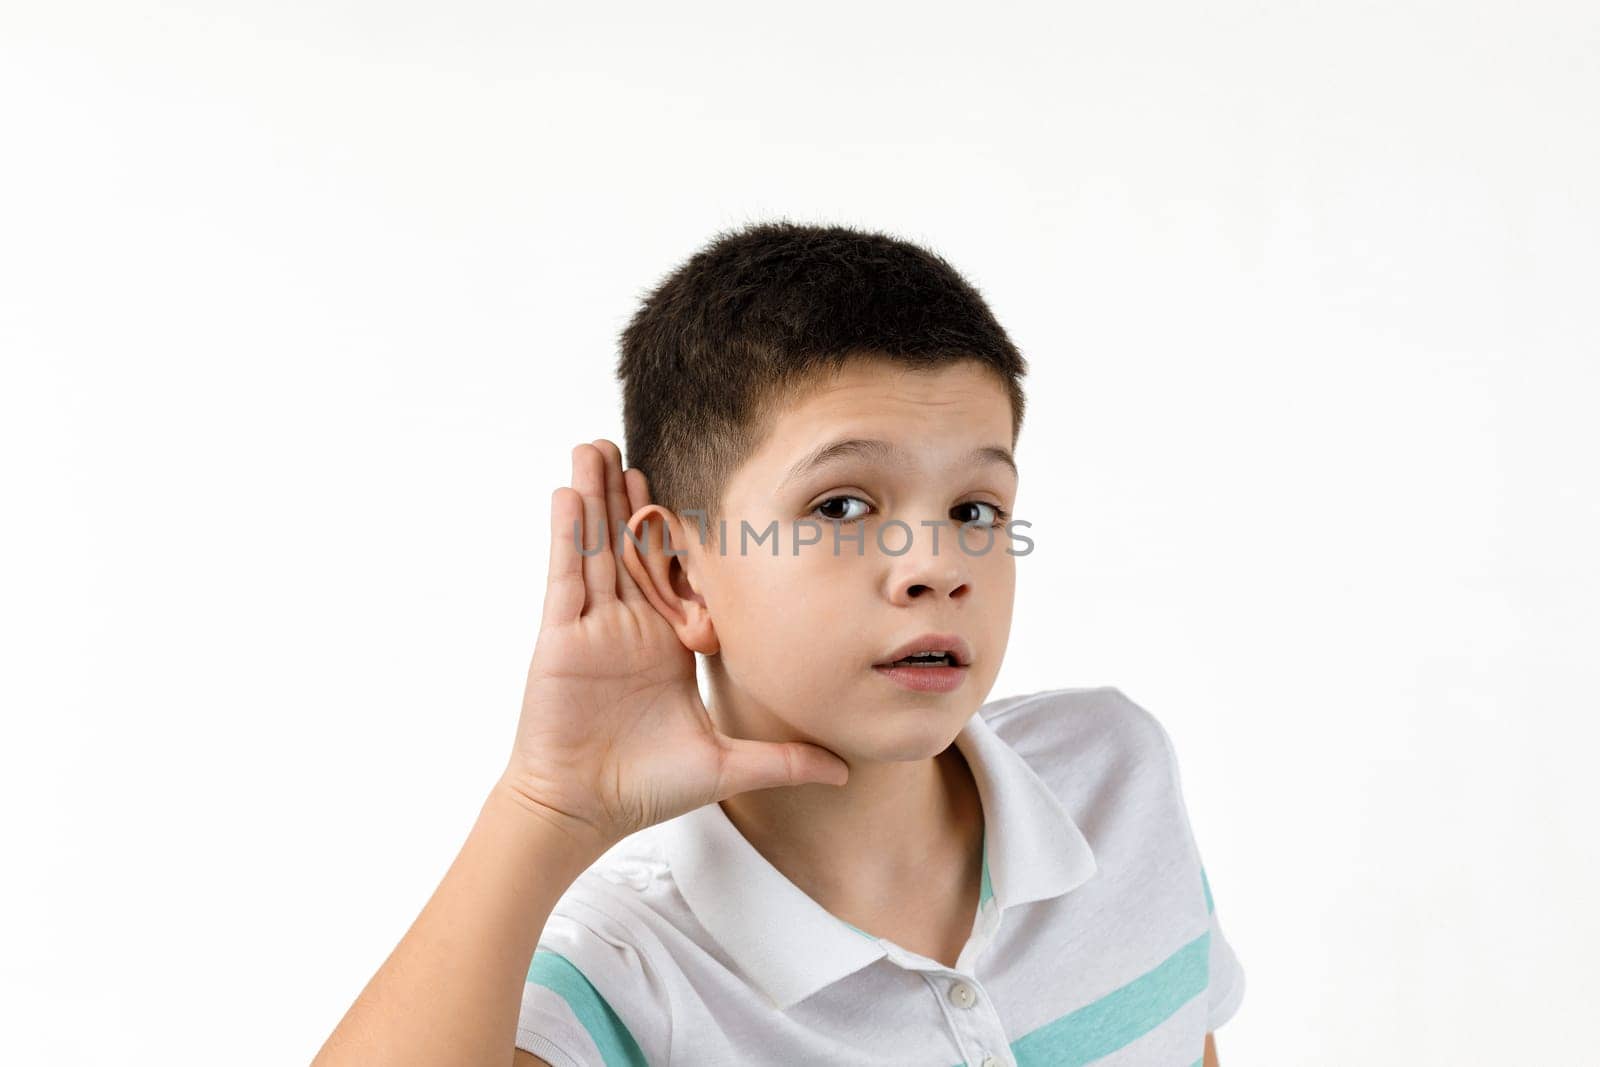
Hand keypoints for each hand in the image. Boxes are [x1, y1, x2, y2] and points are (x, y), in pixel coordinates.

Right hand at [498, 440, 849, 852]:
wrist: (586, 813)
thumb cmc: (645, 789)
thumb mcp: (727, 765)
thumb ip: (784, 759)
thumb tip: (845, 771)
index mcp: (666, 644)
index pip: (678, 574)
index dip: (682, 532)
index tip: (696, 491)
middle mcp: (629, 627)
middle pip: (631, 545)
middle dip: (632, 495)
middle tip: (633, 442)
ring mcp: (594, 627)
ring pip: (597, 547)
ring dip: (597, 496)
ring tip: (596, 445)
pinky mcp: (563, 637)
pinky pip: (567, 575)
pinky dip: (568, 534)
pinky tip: (568, 492)